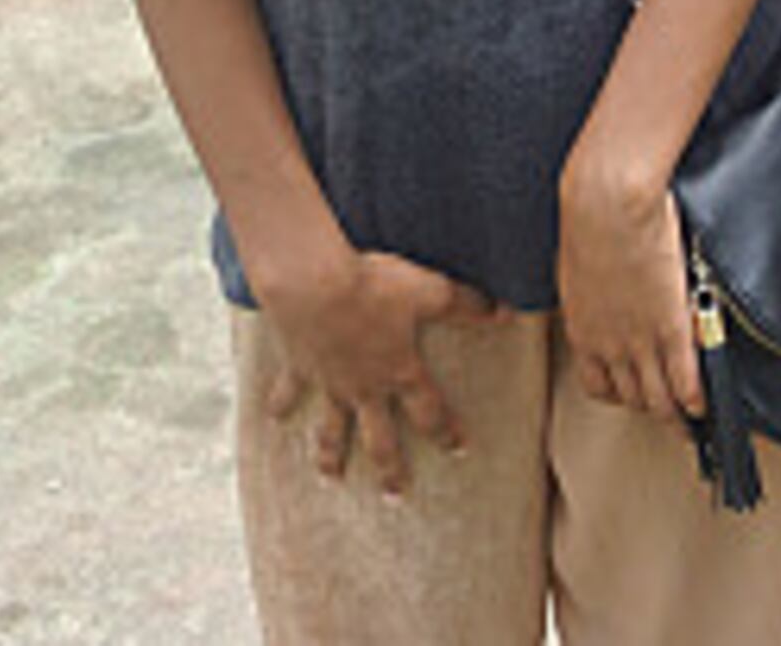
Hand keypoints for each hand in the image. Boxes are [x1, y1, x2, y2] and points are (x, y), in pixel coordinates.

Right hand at [257, 242, 494, 494]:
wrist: (314, 285)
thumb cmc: (374, 287)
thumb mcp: (430, 292)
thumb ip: (467, 305)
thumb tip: (507, 311)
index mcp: (399, 372)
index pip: (430, 411)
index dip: (446, 432)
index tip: (458, 451)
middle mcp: (365, 387)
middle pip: (380, 437)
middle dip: (389, 468)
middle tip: (395, 495)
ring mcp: (329, 382)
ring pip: (332, 428)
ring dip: (332, 453)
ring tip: (331, 477)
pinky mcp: (299, 367)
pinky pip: (289, 391)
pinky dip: (280, 404)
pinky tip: (272, 418)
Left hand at [558, 149, 702, 418]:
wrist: (607, 203)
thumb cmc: (590, 217)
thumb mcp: (583, 264)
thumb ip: (594, 290)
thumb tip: (604, 289)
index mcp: (583, 330)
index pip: (599, 385)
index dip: (621, 394)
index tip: (634, 392)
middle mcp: (608, 345)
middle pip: (632, 399)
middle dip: (651, 408)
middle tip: (670, 410)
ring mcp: (640, 341)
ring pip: (659, 401)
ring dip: (677, 414)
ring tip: (691, 418)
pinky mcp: (671, 329)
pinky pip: (685, 381)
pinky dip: (696, 396)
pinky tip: (705, 400)